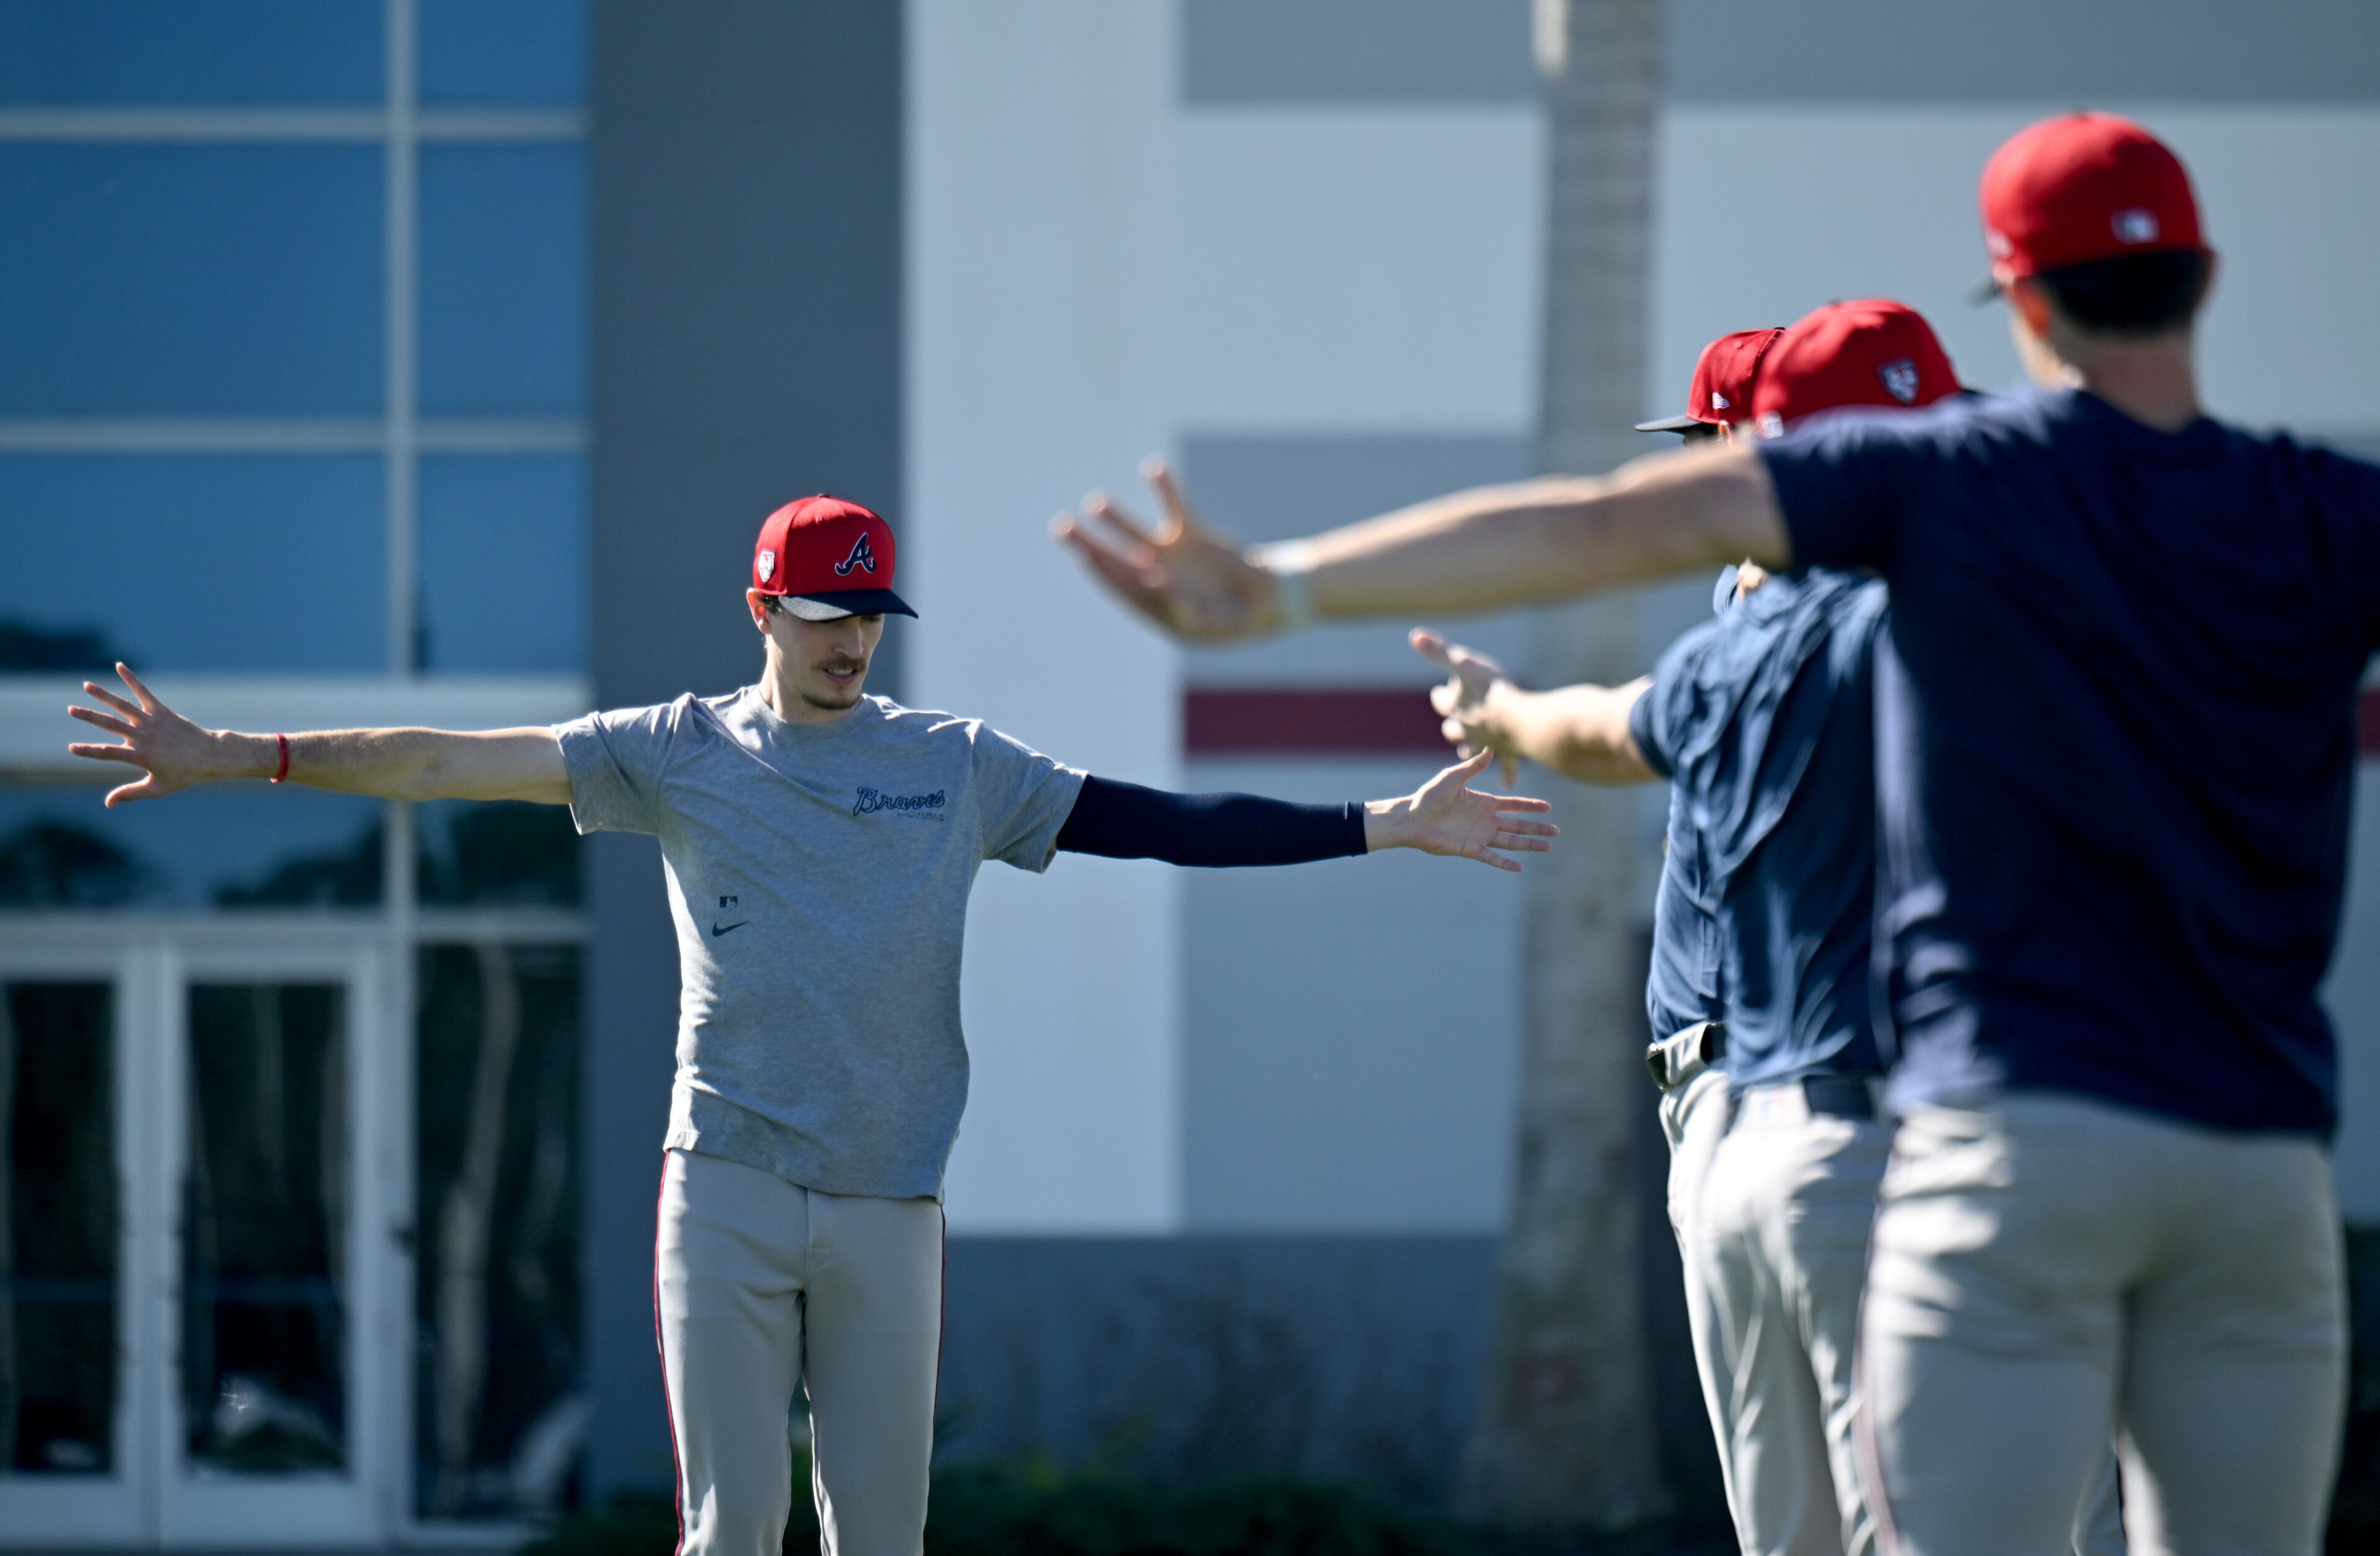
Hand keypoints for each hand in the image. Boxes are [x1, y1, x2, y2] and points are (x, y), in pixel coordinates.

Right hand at [66, 664, 260, 805]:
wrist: (211, 755)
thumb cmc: (184, 774)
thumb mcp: (157, 788)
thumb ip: (131, 793)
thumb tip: (107, 803)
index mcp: (141, 756)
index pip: (109, 753)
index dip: (89, 751)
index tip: (71, 748)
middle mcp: (145, 736)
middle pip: (111, 725)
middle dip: (90, 717)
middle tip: (70, 709)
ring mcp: (153, 722)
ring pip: (124, 706)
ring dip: (104, 695)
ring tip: (86, 685)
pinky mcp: (162, 711)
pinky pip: (144, 693)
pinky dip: (132, 680)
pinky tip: (119, 666)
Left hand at [1052, 457, 1281, 642]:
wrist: (1259, 602)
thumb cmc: (1233, 620)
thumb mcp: (1213, 621)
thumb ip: (1189, 608)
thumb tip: (1162, 587)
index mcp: (1152, 604)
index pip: (1120, 586)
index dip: (1104, 572)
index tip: (1087, 558)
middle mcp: (1154, 577)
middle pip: (1114, 558)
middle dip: (1088, 544)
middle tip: (1060, 528)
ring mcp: (1170, 555)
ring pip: (1135, 532)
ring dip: (1115, 518)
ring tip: (1095, 503)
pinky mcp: (1190, 535)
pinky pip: (1176, 507)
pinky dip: (1166, 488)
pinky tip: (1153, 467)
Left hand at [1366, 750, 1557, 872]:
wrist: (1412, 818)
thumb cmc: (1429, 796)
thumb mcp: (1453, 777)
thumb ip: (1473, 766)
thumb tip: (1490, 749)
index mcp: (1483, 803)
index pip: (1513, 805)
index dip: (1530, 806)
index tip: (1548, 807)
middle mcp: (1485, 820)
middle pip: (1518, 825)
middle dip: (1537, 827)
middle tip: (1557, 830)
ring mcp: (1479, 835)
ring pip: (1510, 842)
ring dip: (1529, 844)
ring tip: (1547, 847)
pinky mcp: (1470, 849)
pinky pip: (1491, 858)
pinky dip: (1505, 863)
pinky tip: (1519, 867)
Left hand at [1411, 628, 1519, 786]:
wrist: (1519, 720)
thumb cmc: (1492, 689)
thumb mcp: (1463, 662)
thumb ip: (1438, 651)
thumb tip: (1413, 635)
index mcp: (1455, 707)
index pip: (1441, 700)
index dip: (1441, 695)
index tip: (1439, 692)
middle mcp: (1467, 728)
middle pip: (1452, 729)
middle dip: (1452, 725)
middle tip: (1452, 722)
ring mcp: (1486, 742)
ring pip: (1471, 748)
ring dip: (1469, 747)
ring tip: (1467, 748)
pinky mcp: (1507, 753)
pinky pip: (1505, 767)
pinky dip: (1505, 775)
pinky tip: (1505, 784)